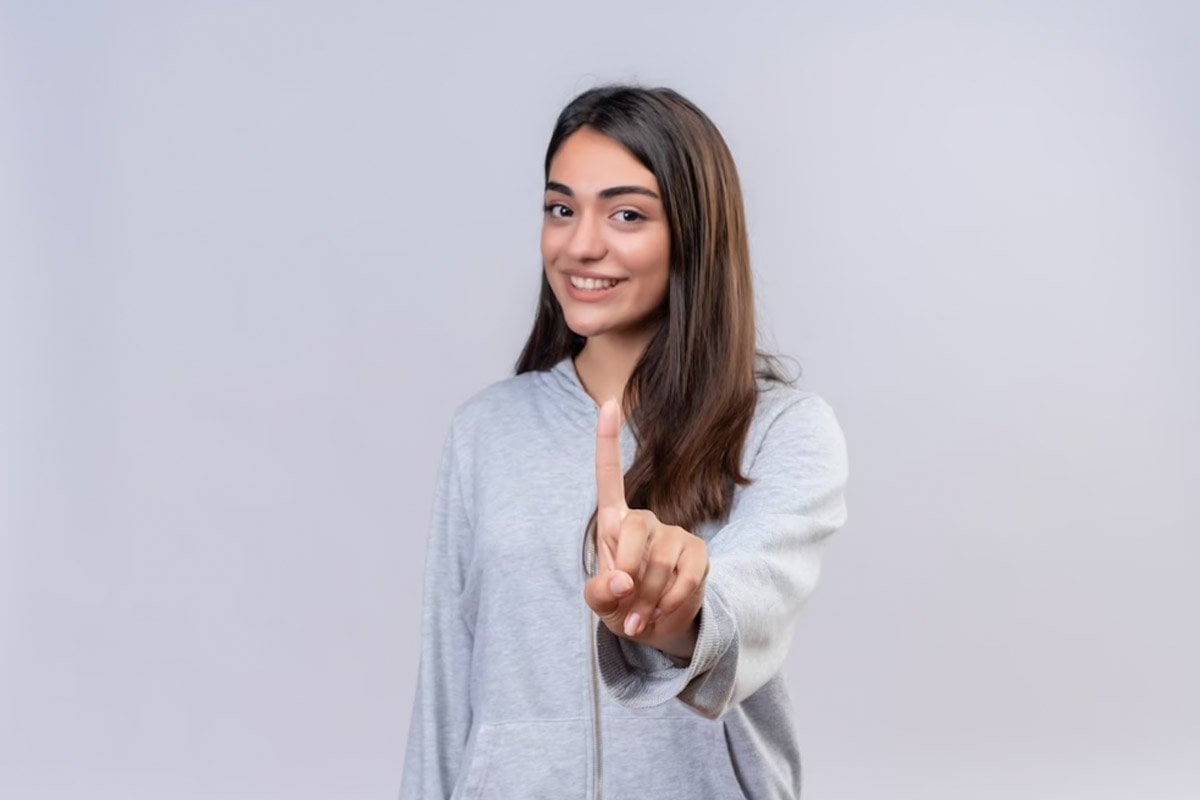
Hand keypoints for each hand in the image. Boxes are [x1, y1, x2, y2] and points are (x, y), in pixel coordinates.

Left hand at [583, 399, 708, 659]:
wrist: (657, 628)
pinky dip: (669, 605)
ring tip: (641, 616)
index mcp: (614, 523)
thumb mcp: (599, 603)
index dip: (607, 439)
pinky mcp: (699, 554)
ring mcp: (676, 534)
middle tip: (624, 605)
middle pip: (634, 528)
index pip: (608, 475)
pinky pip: (684, 579)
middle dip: (627, 573)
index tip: (608, 401)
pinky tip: (660, 616)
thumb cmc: (621, 606)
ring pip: (659, 562)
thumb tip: (622, 581)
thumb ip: (599, 592)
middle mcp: (646, 520)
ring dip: (646, 599)